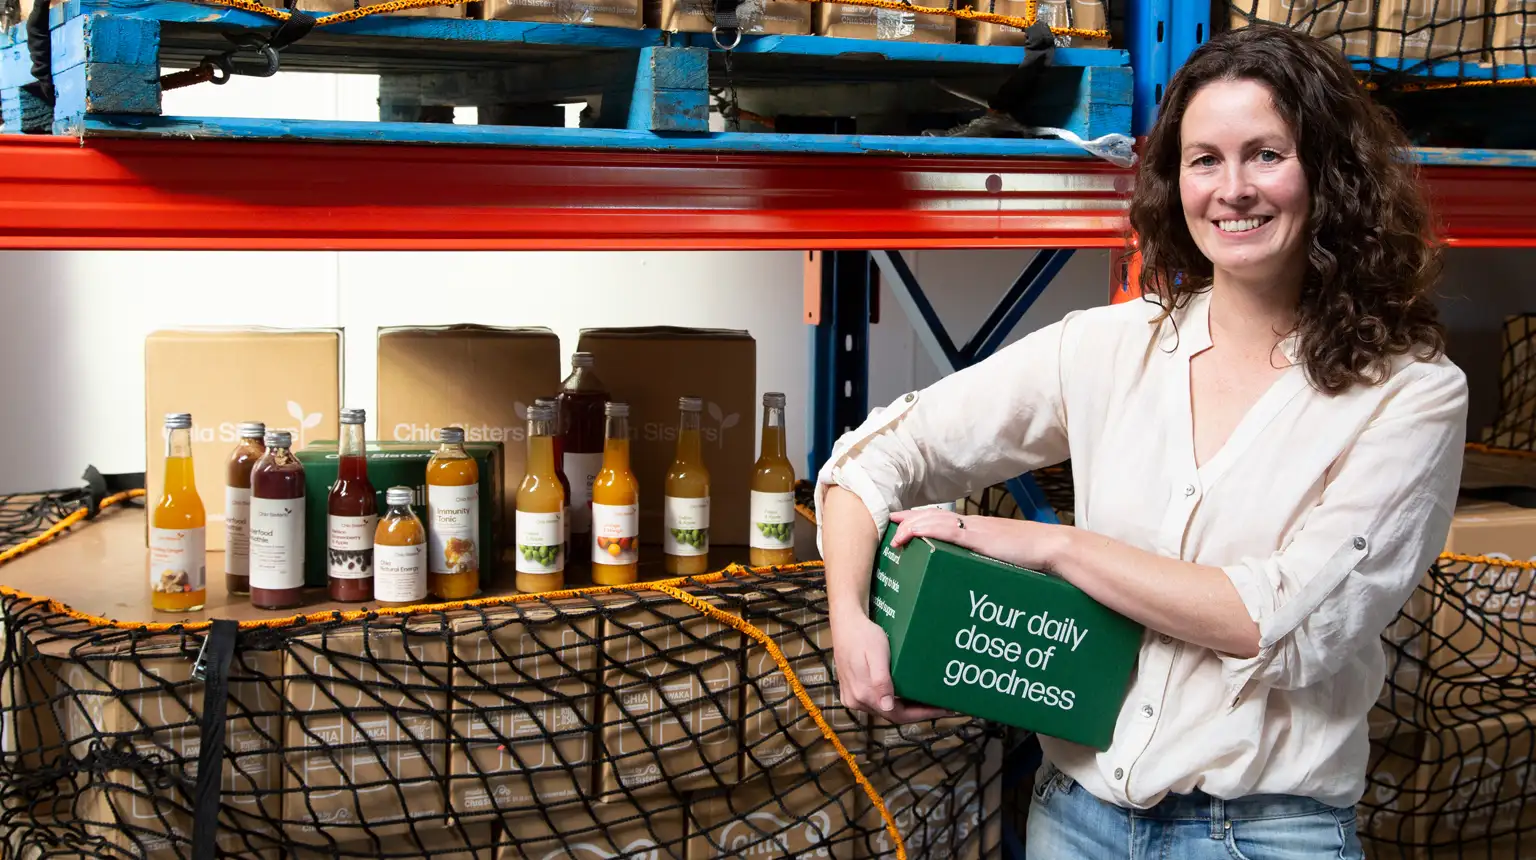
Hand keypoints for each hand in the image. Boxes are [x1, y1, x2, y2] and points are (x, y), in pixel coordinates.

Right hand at [831, 608, 950, 723]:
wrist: (846, 624)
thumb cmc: (864, 635)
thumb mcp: (876, 654)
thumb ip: (880, 681)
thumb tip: (887, 706)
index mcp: (863, 694)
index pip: (897, 715)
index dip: (921, 715)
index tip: (941, 709)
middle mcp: (856, 700)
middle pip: (891, 715)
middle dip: (916, 712)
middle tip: (939, 705)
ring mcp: (852, 697)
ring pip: (884, 709)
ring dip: (905, 707)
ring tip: (926, 700)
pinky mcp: (851, 691)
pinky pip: (876, 702)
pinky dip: (893, 701)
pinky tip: (905, 694)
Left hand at [890, 508, 1066, 571]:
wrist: (1050, 549)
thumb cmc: (1032, 558)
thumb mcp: (1003, 558)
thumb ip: (987, 563)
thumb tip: (977, 579)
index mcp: (977, 530)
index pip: (942, 520)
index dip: (920, 520)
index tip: (902, 523)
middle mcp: (972, 525)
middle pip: (932, 517)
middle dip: (909, 520)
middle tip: (890, 524)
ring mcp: (972, 529)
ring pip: (932, 521)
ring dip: (910, 526)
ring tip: (895, 535)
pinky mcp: (975, 536)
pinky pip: (942, 529)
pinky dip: (921, 529)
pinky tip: (907, 535)